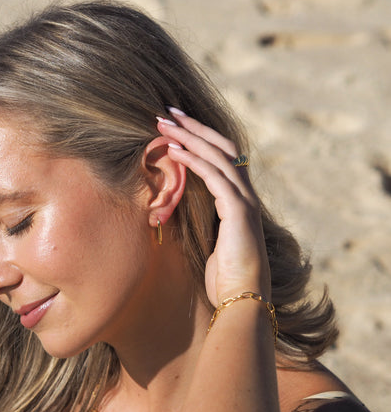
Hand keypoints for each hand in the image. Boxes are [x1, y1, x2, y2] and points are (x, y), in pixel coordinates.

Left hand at [156, 109, 270, 305]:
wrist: (243, 300)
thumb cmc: (225, 277)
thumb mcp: (209, 240)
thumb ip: (201, 218)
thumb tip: (176, 204)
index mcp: (238, 200)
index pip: (221, 157)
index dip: (200, 138)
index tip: (176, 125)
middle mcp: (245, 196)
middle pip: (222, 148)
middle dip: (194, 127)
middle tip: (167, 112)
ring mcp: (245, 202)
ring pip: (219, 157)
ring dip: (191, 137)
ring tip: (166, 124)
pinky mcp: (240, 213)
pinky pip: (216, 179)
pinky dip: (195, 162)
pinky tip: (175, 151)